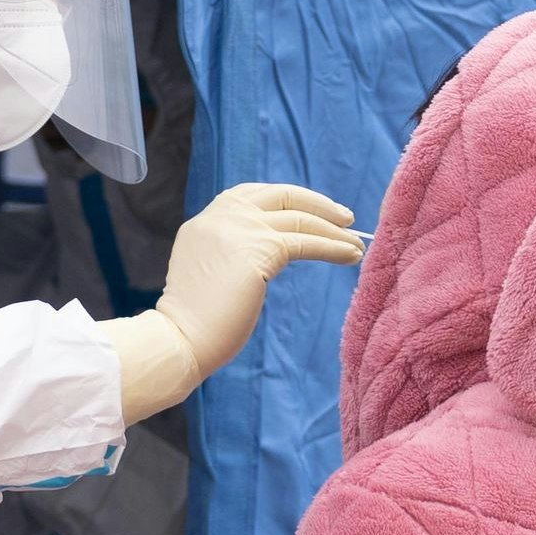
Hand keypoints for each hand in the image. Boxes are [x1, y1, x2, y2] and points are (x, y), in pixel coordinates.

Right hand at [103, 182, 360, 419]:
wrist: (178, 339)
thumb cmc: (194, 323)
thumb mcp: (208, 272)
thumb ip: (230, 253)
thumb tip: (268, 254)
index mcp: (206, 221)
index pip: (254, 196)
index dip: (288, 200)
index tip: (311, 211)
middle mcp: (222, 216)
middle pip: (281, 195)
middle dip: (318, 204)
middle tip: (345, 218)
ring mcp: (240, 229)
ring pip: (300, 218)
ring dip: (334, 231)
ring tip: (357, 244)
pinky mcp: (260, 249)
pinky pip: (308, 241)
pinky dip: (333, 247)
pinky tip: (350, 255)